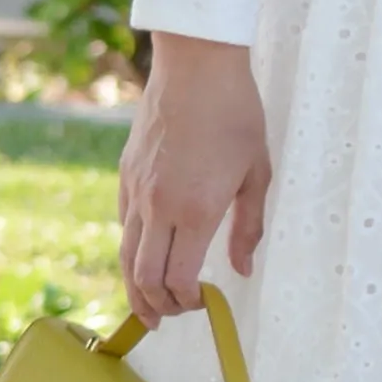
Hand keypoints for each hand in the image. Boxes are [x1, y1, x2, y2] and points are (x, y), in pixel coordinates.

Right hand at [120, 33, 270, 325]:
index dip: (186, 301)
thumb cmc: (236, 114)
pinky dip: (132, 250)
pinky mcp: (126, 173)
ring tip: (147, 306)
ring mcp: (137, 189)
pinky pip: (123, 224)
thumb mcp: (258, 173)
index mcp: (195, 209)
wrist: (196, 64)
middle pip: (143, 277)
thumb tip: (242, 270)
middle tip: (170, 317)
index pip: (177, 279)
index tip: (203, 301)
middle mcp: (158, 205)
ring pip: (125, 255)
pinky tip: (147, 255)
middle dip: (156, 306)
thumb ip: (248, 228)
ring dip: (135, 287)